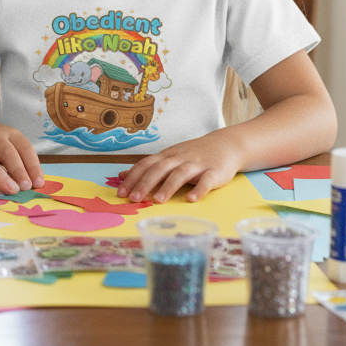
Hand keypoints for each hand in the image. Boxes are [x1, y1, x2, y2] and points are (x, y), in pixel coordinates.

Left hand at [116, 131, 242, 203]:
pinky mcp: (214, 172)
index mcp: (166, 156)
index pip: (145, 165)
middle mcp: (179, 158)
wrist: (225, 145)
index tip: (121, 193)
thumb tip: (122, 176)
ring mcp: (197, 164)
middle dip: (145, 183)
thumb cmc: (192, 154)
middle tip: (134, 199)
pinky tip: (191, 199)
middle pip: (159, 169)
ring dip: (168, 186)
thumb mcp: (168, 158)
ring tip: (158, 200)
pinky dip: (198, 189)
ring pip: (180, 174)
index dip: (133, 178)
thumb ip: (147, 168)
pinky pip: (206, 181)